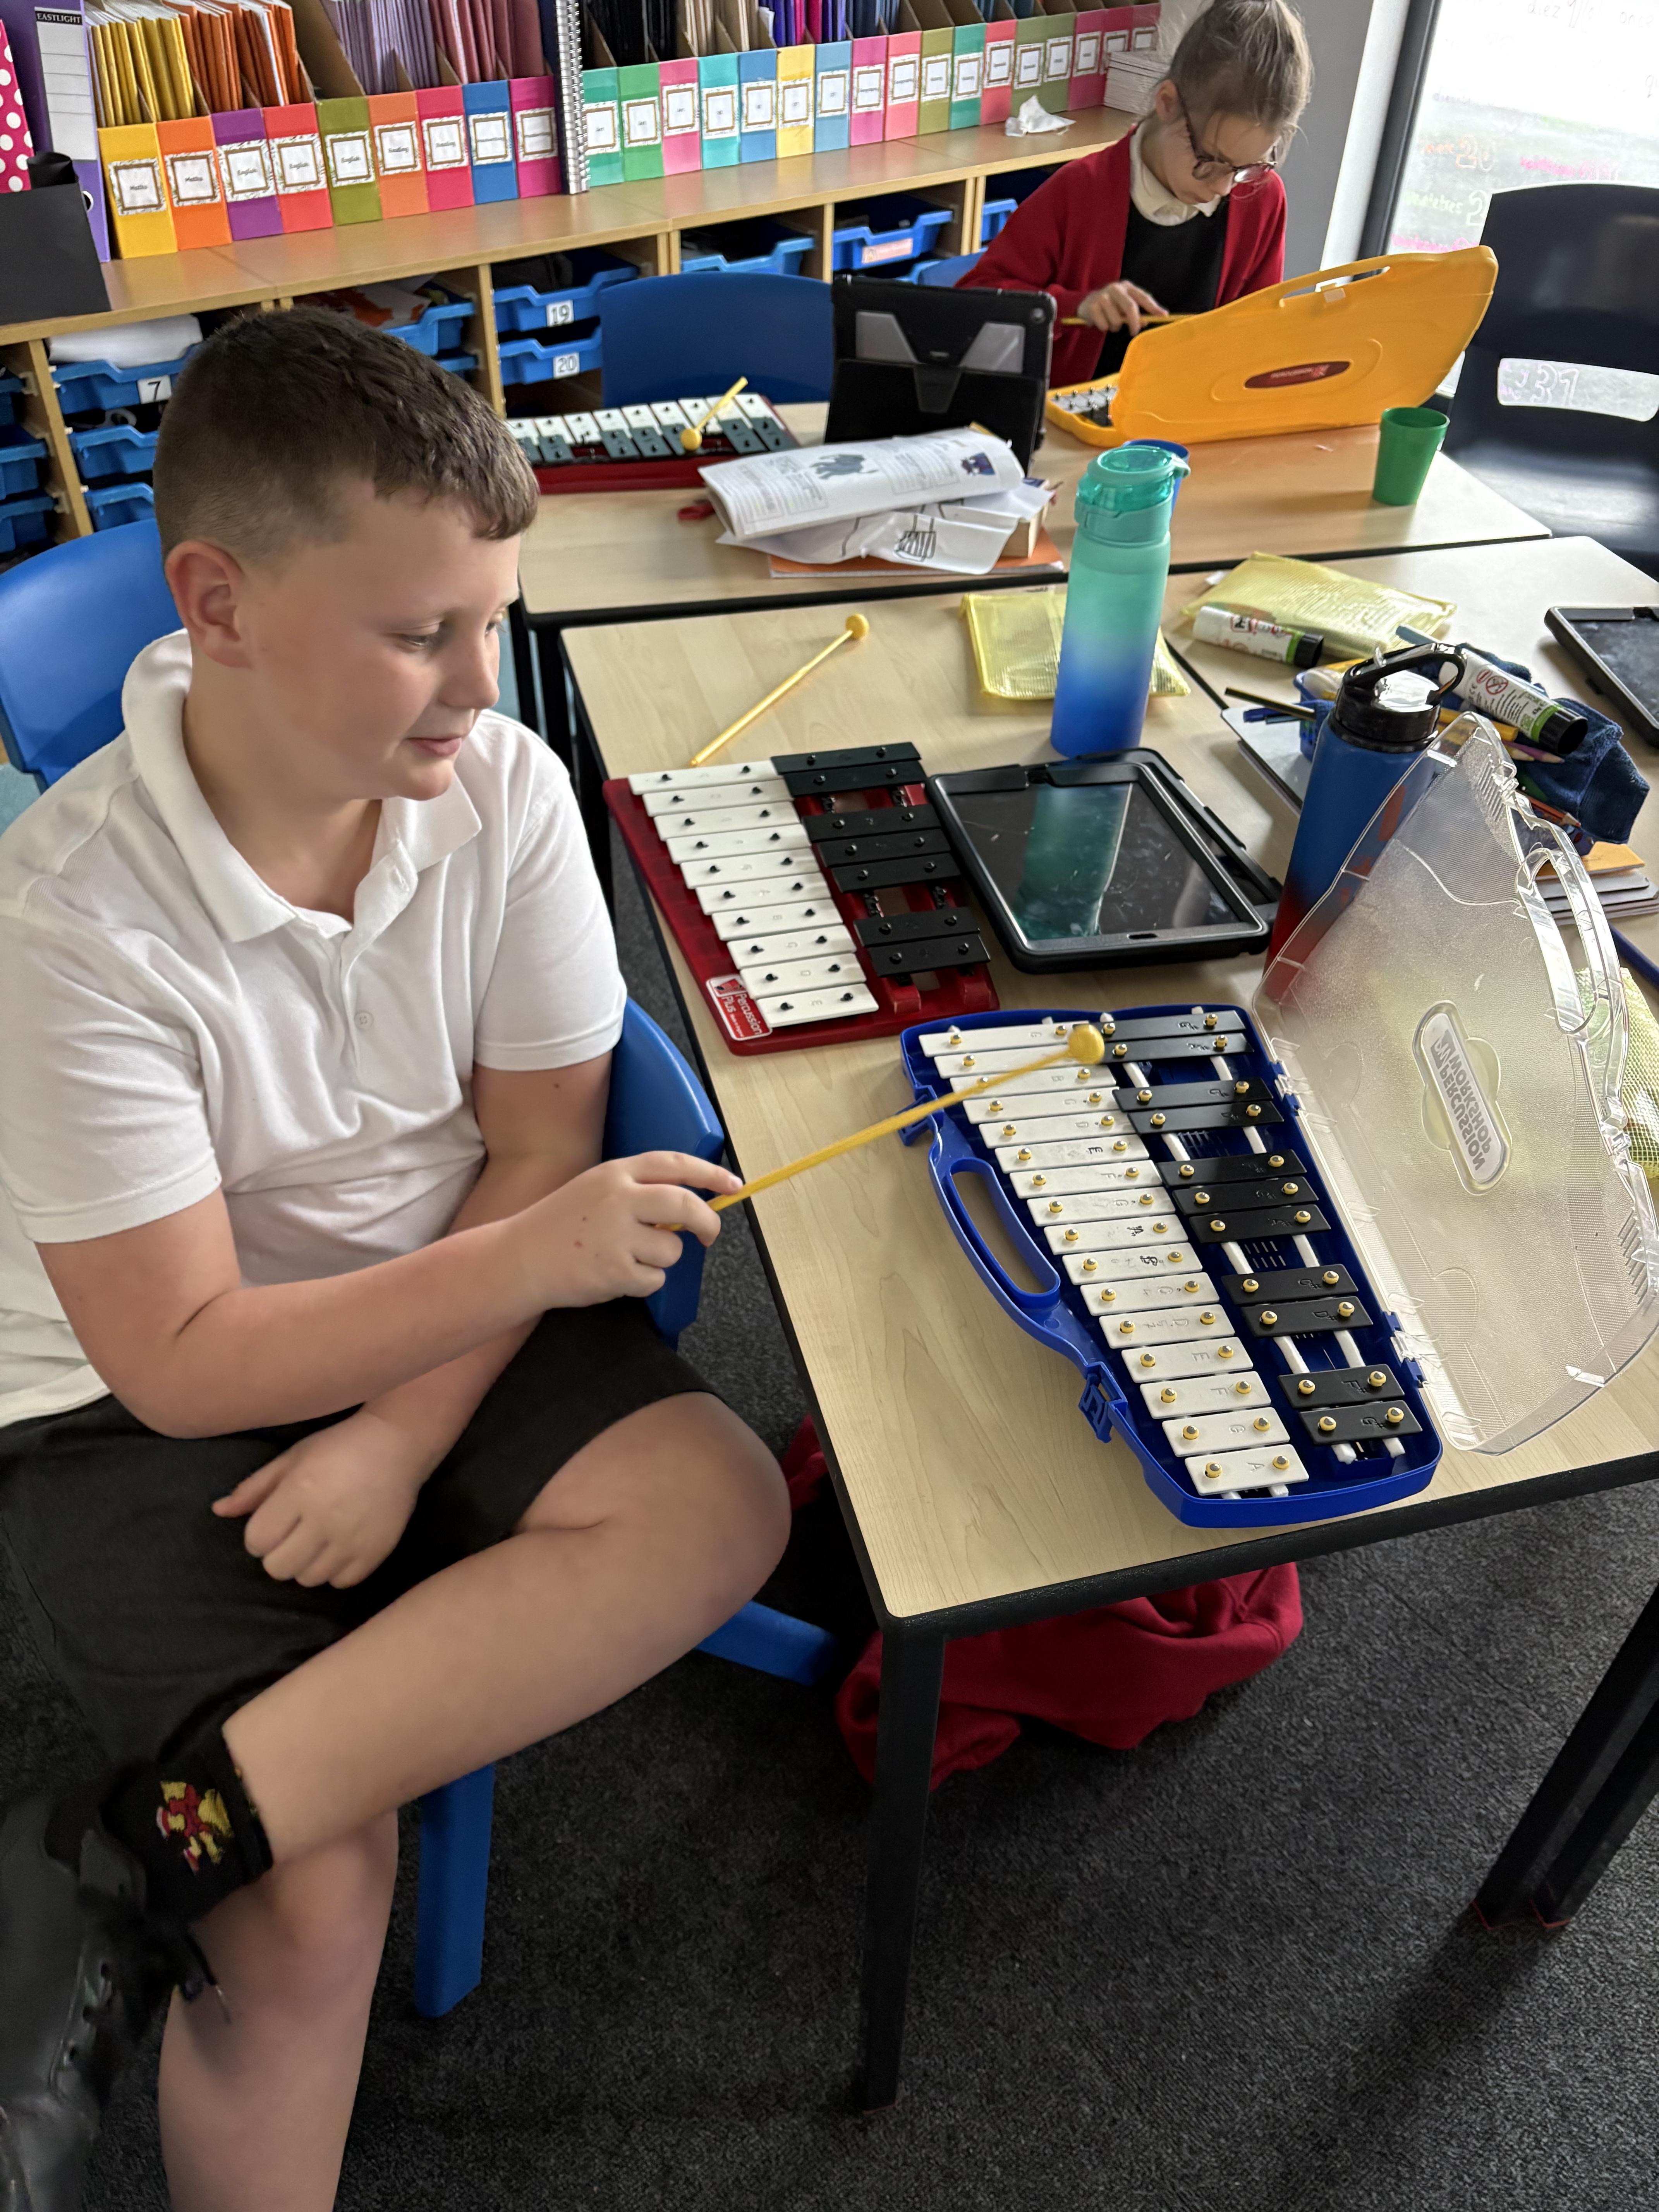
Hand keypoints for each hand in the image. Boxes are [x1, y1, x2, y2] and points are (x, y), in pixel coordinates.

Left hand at [213, 1408, 432, 1586]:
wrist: (397, 1445)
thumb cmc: (337, 1447)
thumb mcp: (291, 1458)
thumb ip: (254, 1488)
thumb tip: (218, 1511)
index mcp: (298, 1492)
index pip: (257, 1541)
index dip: (259, 1536)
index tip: (273, 1523)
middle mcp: (324, 1520)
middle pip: (278, 1568)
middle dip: (278, 1554)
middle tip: (293, 1535)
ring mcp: (352, 1539)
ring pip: (309, 1580)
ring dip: (306, 1564)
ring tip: (317, 1541)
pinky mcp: (376, 1551)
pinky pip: (341, 1583)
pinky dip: (336, 1570)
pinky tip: (340, 1547)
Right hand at [516, 1151, 741, 1308]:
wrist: (520, 1259)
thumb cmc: (560, 1225)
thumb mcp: (595, 1189)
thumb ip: (637, 1190)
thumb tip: (688, 1203)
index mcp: (615, 1173)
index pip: (674, 1164)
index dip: (709, 1173)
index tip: (733, 1184)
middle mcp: (618, 1198)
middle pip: (685, 1204)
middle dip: (706, 1222)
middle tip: (708, 1235)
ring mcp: (616, 1235)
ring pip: (672, 1250)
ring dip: (662, 1260)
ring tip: (628, 1258)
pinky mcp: (615, 1270)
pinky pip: (654, 1279)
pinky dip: (644, 1282)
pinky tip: (616, 1275)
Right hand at [1078, 282, 1168, 336]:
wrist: (1086, 303)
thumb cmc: (1110, 306)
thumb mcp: (1124, 306)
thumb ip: (1136, 313)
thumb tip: (1147, 322)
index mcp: (1127, 287)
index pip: (1143, 297)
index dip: (1153, 307)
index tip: (1163, 316)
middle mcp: (1116, 288)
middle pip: (1130, 307)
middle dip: (1134, 322)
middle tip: (1133, 332)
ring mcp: (1103, 296)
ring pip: (1116, 320)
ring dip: (1115, 327)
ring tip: (1111, 324)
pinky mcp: (1092, 306)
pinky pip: (1104, 324)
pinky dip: (1104, 328)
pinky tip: (1100, 322)